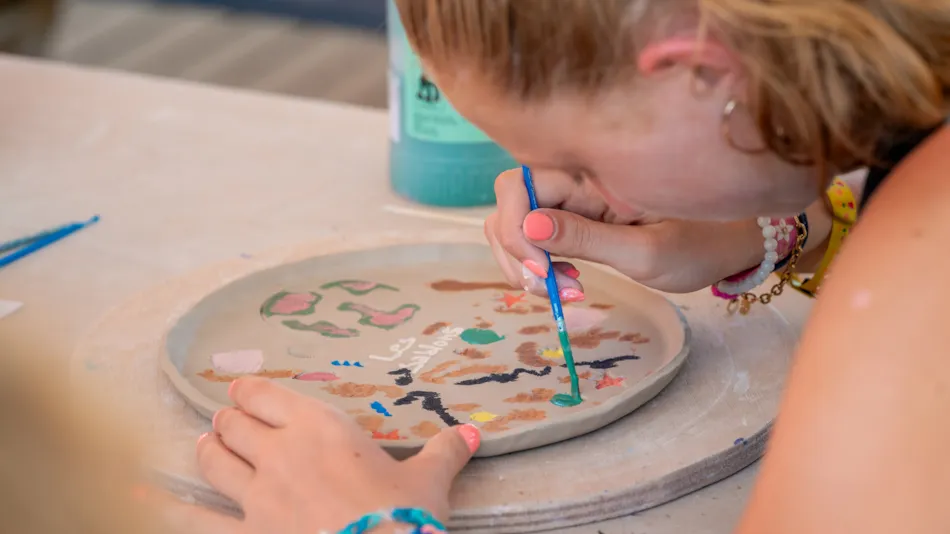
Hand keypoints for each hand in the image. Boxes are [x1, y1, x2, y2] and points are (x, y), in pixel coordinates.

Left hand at [168, 377, 479, 532]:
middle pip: (235, 422)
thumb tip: (471, 434)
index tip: (245, 391)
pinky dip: (164, 507)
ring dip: (208, 448)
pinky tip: (136, 495)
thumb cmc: (403, 519)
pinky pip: (193, 519)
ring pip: (214, 459)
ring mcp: (256, 496)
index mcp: (320, 428)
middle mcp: (280, 453)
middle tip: (230, 418)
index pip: (268, 395)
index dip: (251, 391)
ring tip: (208, 444)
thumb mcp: (428, 483)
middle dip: (229, 418)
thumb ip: (444, 452)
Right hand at [485, 168, 765, 295]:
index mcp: (592, 174)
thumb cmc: (702, 243)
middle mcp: (575, 181)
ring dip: (525, 262)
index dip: (516, 229)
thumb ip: (586, 239)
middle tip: (553, 290)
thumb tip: (529, 225)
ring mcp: (574, 201)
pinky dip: (539, 265)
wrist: (733, 242)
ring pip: (517, 222)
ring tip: (564, 292)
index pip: (519, 185)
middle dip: (518, 250)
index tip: (542, 272)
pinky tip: (568, 283)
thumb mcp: (646, 251)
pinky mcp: (578, 221)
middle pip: (510, 204)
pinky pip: (537, 237)